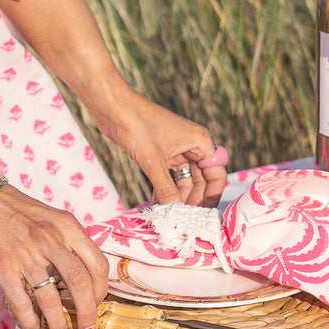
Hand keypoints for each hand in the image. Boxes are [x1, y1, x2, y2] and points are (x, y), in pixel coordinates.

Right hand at [0, 184, 108, 328]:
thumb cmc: (15, 209)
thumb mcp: (50, 217)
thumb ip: (67, 241)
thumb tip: (81, 274)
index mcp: (67, 225)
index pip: (97, 263)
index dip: (101, 288)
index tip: (97, 301)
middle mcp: (50, 239)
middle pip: (81, 283)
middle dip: (87, 312)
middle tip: (85, 328)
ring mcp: (26, 254)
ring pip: (51, 298)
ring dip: (58, 322)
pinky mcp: (3, 266)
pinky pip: (21, 302)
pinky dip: (28, 319)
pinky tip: (30, 325)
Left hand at [96, 88, 227, 207]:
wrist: (112, 106)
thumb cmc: (136, 126)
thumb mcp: (153, 162)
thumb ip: (167, 190)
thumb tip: (176, 216)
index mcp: (199, 141)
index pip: (216, 176)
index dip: (211, 198)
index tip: (202, 218)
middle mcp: (192, 145)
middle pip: (201, 181)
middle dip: (193, 201)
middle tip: (182, 223)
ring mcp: (177, 149)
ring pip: (185, 181)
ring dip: (177, 198)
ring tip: (168, 219)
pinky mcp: (161, 153)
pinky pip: (169, 177)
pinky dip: (165, 191)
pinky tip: (156, 207)